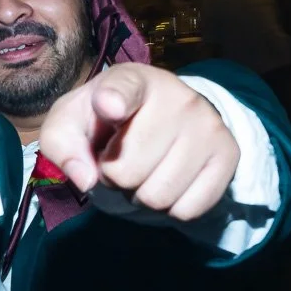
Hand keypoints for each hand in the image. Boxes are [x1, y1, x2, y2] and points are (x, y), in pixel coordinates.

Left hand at [40, 64, 238, 221]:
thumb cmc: (105, 120)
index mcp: (132, 80)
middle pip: (127, 172)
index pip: (123, 89)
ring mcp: (208, 126)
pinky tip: (167, 180)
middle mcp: (178, 97)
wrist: (160, 114)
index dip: (114, 100)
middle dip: (114, 177)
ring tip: (143, 170)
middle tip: (121, 159)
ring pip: (157, 197)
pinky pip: (187, 210)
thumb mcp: (71, 123)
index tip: (109, 106)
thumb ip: (61, 145)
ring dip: (140, 196)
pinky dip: (171, 208)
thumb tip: (86, 179)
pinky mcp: (228, 155)